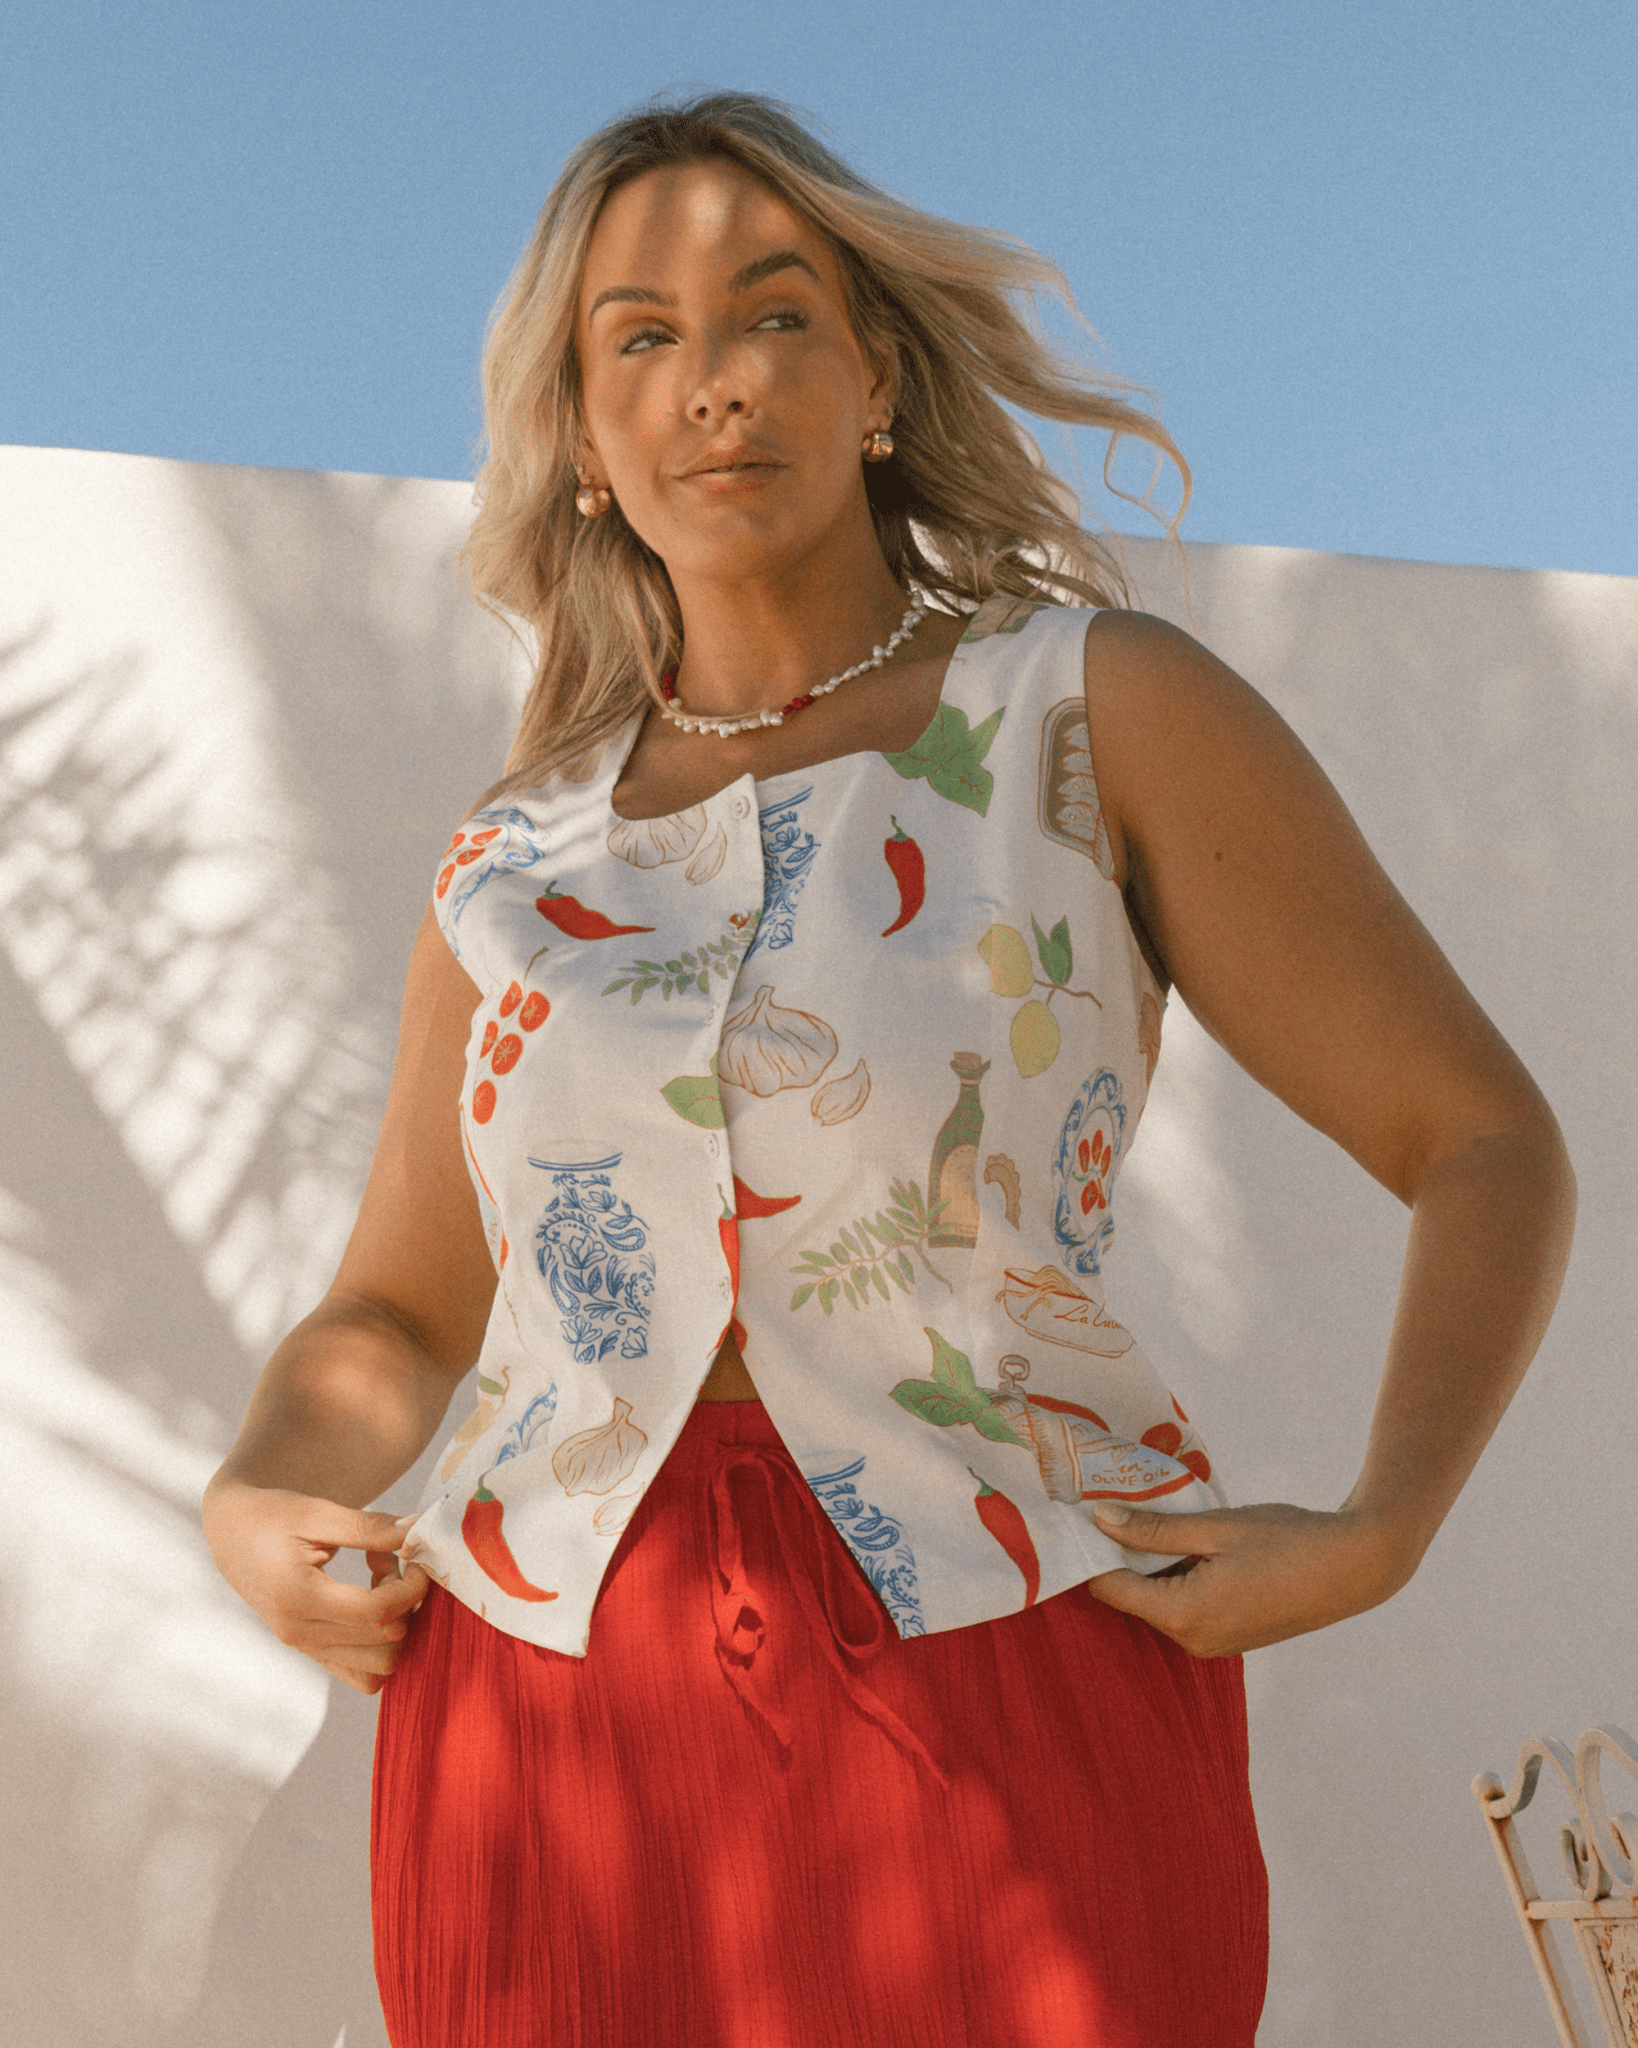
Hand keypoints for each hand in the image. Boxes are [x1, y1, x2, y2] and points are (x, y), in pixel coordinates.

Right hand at [203, 1478, 430, 1694]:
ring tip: (380, 1584)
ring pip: (379, 1669)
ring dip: (396, 1627)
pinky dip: (382, 1647)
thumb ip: (370, 1527)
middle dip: (405, 1603)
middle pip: (385, 1645)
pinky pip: (362, 1676)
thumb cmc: (274, 1517)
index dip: (412, 1587)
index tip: (416, 1557)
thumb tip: (418, 1529)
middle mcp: (300, 1633)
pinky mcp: (312, 1652)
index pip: (377, 1612)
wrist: (234, 1536)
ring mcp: (305, 1648)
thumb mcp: (319, 1512)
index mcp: (299, 1597)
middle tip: (391, 1563)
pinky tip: (373, 1604)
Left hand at [1085, 1498, 1415, 1657]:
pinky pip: (1185, 1607)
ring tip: (1153, 1515)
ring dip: (1152, 1563)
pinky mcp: (1231, 1638)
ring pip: (1159, 1601)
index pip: (1111, 1590)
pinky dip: (1178, 1576)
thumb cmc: (1287, 1540)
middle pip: (1133, 1597)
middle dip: (1122, 1555)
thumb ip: (1154, 1529)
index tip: (1078, 1515)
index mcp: (1185, 1616)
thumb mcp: (1215, 1527)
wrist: (1356, 1565)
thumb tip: (1100, 1521)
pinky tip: (1190, 1540)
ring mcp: (1214, 1645)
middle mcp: (1194, 1642)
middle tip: (1115, 1504)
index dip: (1091, 1553)